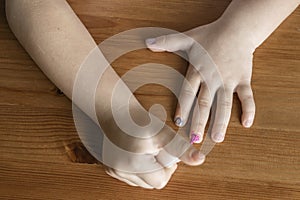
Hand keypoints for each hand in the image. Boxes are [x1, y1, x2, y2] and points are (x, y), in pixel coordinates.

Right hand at [89, 101, 205, 188]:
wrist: (114, 109)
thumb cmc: (137, 118)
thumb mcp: (162, 133)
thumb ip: (181, 149)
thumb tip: (199, 160)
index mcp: (132, 165)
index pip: (160, 181)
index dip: (167, 167)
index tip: (164, 151)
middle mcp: (119, 171)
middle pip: (149, 183)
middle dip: (156, 168)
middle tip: (154, 148)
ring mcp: (113, 170)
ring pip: (139, 180)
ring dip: (146, 169)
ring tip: (144, 149)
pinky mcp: (108, 167)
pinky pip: (129, 175)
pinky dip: (135, 166)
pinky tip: (134, 152)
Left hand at [146, 21, 255, 143]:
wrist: (238, 28)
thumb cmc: (211, 34)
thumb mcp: (188, 37)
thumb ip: (168, 42)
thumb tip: (147, 43)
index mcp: (198, 70)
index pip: (188, 91)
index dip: (183, 106)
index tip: (179, 122)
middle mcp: (213, 78)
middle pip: (205, 103)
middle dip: (200, 122)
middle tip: (195, 139)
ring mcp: (229, 80)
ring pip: (225, 104)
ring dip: (221, 122)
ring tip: (217, 138)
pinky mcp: (243, 79)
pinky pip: (247, 96)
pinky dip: (249, 109)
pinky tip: (247, 124)